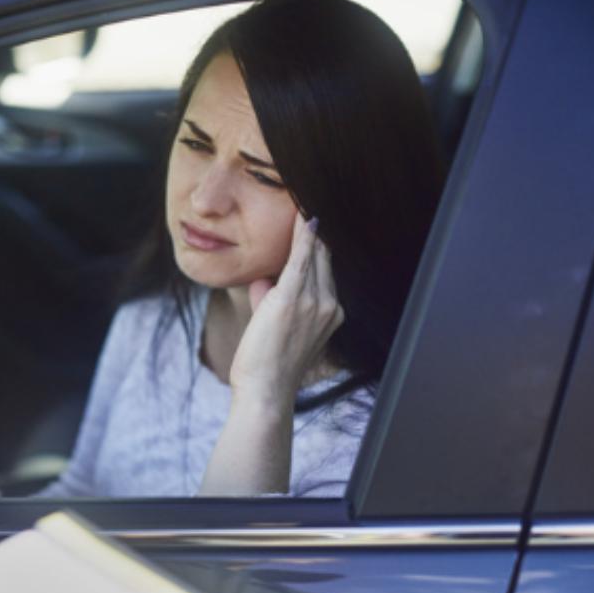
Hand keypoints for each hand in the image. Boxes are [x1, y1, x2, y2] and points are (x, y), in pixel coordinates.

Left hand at [229, 213, 343, 406]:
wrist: (266, 392)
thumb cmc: (266, 367)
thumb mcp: (274, 330)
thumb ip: (270, 301)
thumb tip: (262, 281)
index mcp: (331, 314)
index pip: (326, 270)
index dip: (320, 245)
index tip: (314, 222)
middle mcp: (329, 305)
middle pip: (324, 258)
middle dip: (317, 233)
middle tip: (308, 201)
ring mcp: (314, 302)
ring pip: (315, 255)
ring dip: (309, 228)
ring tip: (304, 200)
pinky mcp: (292, 299)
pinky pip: (301, 258)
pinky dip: (302, 235)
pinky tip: (304, 215)